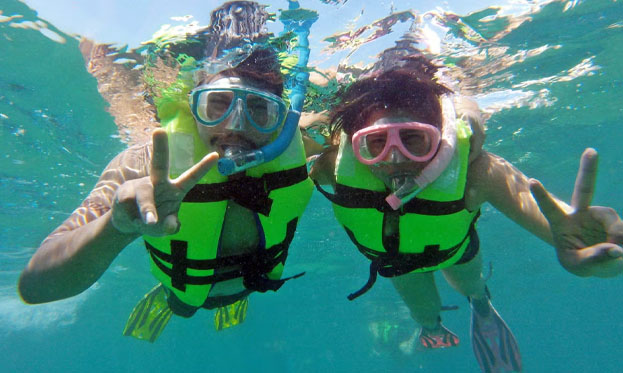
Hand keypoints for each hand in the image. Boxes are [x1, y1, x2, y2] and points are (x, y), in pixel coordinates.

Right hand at [111, 129, 218, 235]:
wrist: (128, 224)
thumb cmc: (154, 222)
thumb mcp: (165, 227)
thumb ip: (171, 226)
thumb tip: (171, 226)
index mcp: (175, 189)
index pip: (191, 177)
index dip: (203, 167)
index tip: (216, 155)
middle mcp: (158, 183)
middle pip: (159, 164)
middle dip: (159, 148)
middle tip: (158, 130)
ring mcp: (141, 188)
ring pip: (145, 197)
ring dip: (148, 210)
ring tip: (150, 221)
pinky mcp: (124, 195)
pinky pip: (130, 210)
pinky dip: (133, 221)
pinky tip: (131, 220)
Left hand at [530, 148, 622, 276]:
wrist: (600, 261)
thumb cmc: (579, 261)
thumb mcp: (578, 266)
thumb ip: (593, 259)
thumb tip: (616, 249)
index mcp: (562, 223)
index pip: (549, 208)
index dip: (541, 196)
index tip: (532, 181)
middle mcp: (581, 214)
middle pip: (585, 189)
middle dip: (588, 170)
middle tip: (591, 151)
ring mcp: (600, 215)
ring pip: (615, 225)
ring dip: (618, 242)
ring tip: (615, 256)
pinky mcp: (616, 220)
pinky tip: (621, 253)